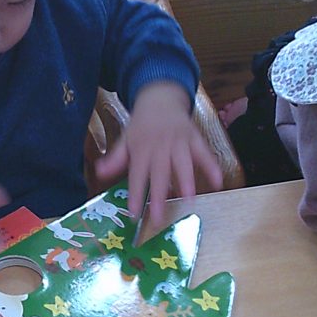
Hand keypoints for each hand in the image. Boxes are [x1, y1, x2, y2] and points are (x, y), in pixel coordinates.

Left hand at [94, 82, 222, 224]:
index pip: (137, 176)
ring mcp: (179, 142)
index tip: (134, 215)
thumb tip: (98, 171)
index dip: (135, 195)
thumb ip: (115, 158)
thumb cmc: (142, 126)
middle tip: (159, 218)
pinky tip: (218, 182)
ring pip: (183, 164)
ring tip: (189, 201)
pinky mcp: (195, 138)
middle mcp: (160, 147)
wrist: (161, 99)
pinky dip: (212, 166)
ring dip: (186, 182)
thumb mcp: (125, 140)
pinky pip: (204, 153)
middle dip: (160, 196)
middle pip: (160, 174)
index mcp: (141, 149)